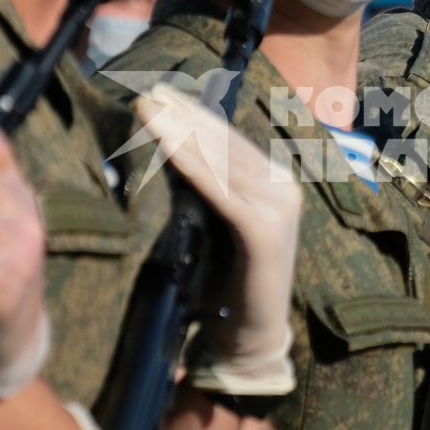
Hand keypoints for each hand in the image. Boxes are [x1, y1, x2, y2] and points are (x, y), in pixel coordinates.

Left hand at [131, 87, 298, 396]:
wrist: (249, 337)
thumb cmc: (225, 283)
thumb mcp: (211, 225)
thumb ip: (201, 190)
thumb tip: (167, 148)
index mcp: (273, 183)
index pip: (228, 140)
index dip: (192, 115)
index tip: (158, 95)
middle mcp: (282, 188)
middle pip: (225, 143)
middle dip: (183, 116)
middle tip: (148, 91)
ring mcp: (278, 209)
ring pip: (222, 161)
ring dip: (182, 132)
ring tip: (151, 110)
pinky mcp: (265, 232)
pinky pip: (222, 192)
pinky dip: (193, 166)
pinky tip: (169, 146)